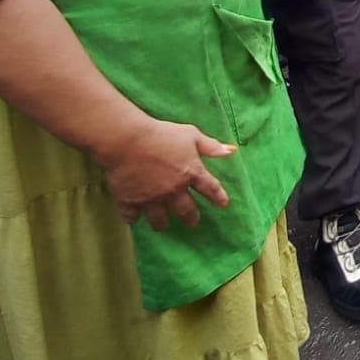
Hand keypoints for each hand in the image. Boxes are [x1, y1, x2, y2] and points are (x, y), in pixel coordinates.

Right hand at [95, 116, 235, 230]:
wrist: (127, 140)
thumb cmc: (161, 134)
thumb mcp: (190, 135)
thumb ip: (211, 146)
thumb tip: (232, 151)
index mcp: (191, 173)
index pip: (210, 189)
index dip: (218, 197)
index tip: (223, 204)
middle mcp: (174, 191)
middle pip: (186, 211)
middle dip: (191, 218)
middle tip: (192, 222)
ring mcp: (152, 199)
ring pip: (160, 220)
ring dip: (162, 223)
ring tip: (162, 225)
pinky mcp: (130, 201)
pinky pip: (132, 217)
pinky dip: (133, 218)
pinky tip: (134, 217)